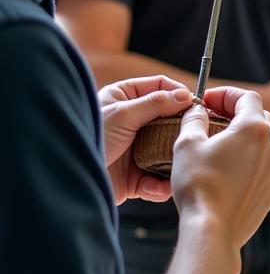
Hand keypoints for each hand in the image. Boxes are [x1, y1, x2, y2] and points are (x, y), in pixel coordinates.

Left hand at [99, 76, 194, 204]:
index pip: (160, 87)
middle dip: (182, 129)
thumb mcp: (123, 114)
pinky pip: (157, 179)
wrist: (68, 178)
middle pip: (169, 120)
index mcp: (125, 99)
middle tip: (196, 135)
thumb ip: (156, 103)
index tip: (197, 104)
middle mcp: (133, 123)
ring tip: (178, 165)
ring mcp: (136, 149)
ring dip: (173, 160)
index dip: (179, 93)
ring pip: (167, 150)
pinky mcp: (136, 176)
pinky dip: (160, 185)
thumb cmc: (89, 138)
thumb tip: (186, 95)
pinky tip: (156, 186)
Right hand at [171, 87, 269, 250]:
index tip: (208, 100)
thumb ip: (193, 119)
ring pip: (264, 144)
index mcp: (254, 129)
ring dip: (244, 138)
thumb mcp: (187, 144)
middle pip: (259, 117)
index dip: (227, 94)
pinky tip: (227, 170)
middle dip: (237, 113)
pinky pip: (263, 167)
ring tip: (219, 144)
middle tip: (213, 117)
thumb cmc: (198, 184)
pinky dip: (248, 161)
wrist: (213, 230)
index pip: (248, 97)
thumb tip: (196, 110)